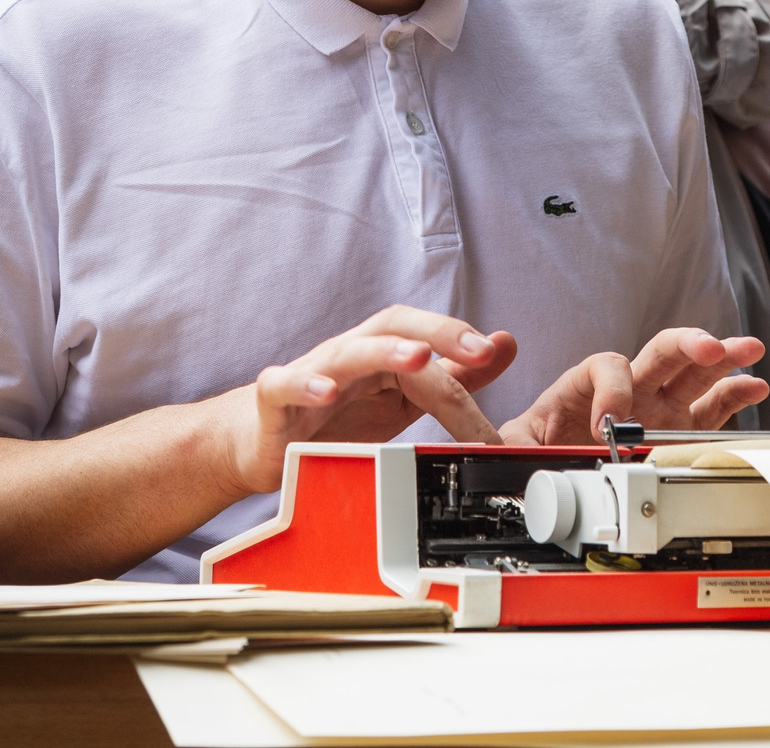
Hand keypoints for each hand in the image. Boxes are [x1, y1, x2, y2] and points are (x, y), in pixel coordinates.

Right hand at [229, 307, 518, 495]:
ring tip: (418, 357)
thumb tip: (504, 344)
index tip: (496, 356)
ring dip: (384, 351)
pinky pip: (286, 385)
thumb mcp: (405, 398)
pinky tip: (325, 392)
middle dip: (437, 333)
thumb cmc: (336, 417)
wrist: (265, 443)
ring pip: (349, 351)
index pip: (428, 341)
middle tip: (476, 349)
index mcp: (383, 352)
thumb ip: (454, 376)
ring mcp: (311, 372)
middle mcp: (350, 352)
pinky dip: (305, 384)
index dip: (463, 350)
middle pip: (394, 326)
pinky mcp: (274, 397)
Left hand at [500, 328, 767, 444]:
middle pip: (661, 351)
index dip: (613, 386)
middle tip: (708, 347)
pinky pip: (709, 409)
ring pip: (693, 373)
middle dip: (687, 344)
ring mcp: (656, 407)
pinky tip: (754, 385)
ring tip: (748, 349)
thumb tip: (496, 450)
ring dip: (722, 357)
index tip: (610, 421)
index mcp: (585, 384)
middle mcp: (628, 389)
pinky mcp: (676, 430)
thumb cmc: (529, 451)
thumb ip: (506, 441)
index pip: (607, 365)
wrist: (543, 471)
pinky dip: (732, 395)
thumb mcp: (509, 443)